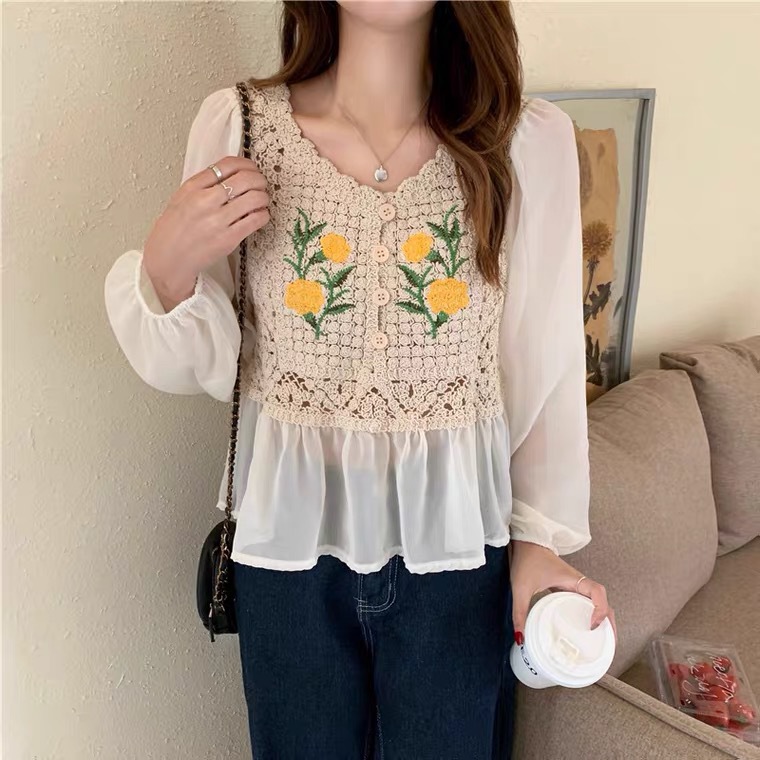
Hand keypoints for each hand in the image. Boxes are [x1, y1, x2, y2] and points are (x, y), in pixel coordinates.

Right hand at [142, 156, 270, 309]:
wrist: (169, 258)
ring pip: (255, 198)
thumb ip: (204, 184)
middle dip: (259, 179)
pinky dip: (263, 214)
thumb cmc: (175, 229)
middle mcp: (206, 201)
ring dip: (264, 197)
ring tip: (262, 200)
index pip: (227, 165)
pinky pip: (256, 220)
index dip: (246, 164)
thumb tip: (232, 174)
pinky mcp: (229, 239)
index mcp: (193, 187)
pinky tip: (259, 215)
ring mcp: (218, 220)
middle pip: (245, 179)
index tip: (252, 169)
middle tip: (261, 184)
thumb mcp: (182, 197)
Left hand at [509, 540, 616, 644]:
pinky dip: (592, 615)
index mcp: (573, 579)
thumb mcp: (521, 588)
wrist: (527, 542)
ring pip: (598, 603)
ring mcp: (576, 585)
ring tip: (603, 642)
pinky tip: (587, 630)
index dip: (601, 609)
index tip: (592, 625)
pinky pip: (587, 603)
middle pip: (604, 602)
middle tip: (608, 644)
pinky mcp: (570, 588)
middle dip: (610, 623)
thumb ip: (519, 613)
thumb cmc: (527, 560)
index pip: (598, 592)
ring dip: (604, 620)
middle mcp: (579, 583)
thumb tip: (520, 638)